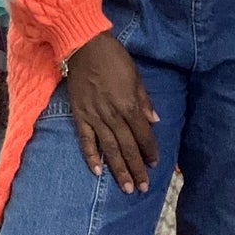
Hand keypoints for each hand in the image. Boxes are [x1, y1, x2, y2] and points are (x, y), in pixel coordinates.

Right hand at [65, 32, 159, 194]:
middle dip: (136, 168)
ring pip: (109, 148)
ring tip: (126, 187)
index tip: (155, 164)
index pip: (142, 134)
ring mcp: (94, 117)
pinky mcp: (79, 116)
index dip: (149, 150)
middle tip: (142, 188)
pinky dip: (91, 156)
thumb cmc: (114, 58)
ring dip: (118, 169)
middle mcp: (113, 115)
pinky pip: (85, 140)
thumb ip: (144, 100)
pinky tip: (97, 172)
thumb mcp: (136, 75)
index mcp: (129, 105)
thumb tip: (154, 120)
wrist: (84, 46)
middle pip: (127, 147)